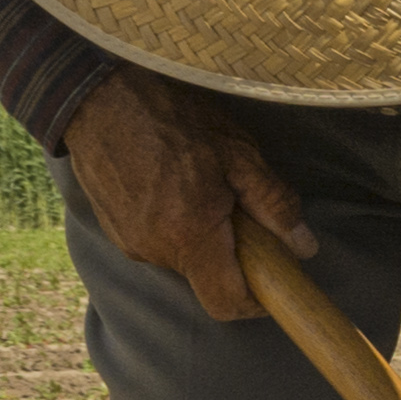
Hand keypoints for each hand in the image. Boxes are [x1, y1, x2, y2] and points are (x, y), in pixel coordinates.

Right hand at [61, 73, 312, 323]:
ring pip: (182, 258)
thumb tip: (304, 246)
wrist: (97, 96)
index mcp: (189, 236)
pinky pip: (157, 241)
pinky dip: (175, 224)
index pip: (226, 303)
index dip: (254, 302)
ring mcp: (129, 241)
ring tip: (201, 185)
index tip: (272, 279)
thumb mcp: (238, 153)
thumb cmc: (171, 118)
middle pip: (207, 278)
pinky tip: (172, 183)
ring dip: (201, 235)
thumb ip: (273, 204)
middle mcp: (155, 250)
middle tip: (240, 208)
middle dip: (231, 254)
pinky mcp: (114, 229)